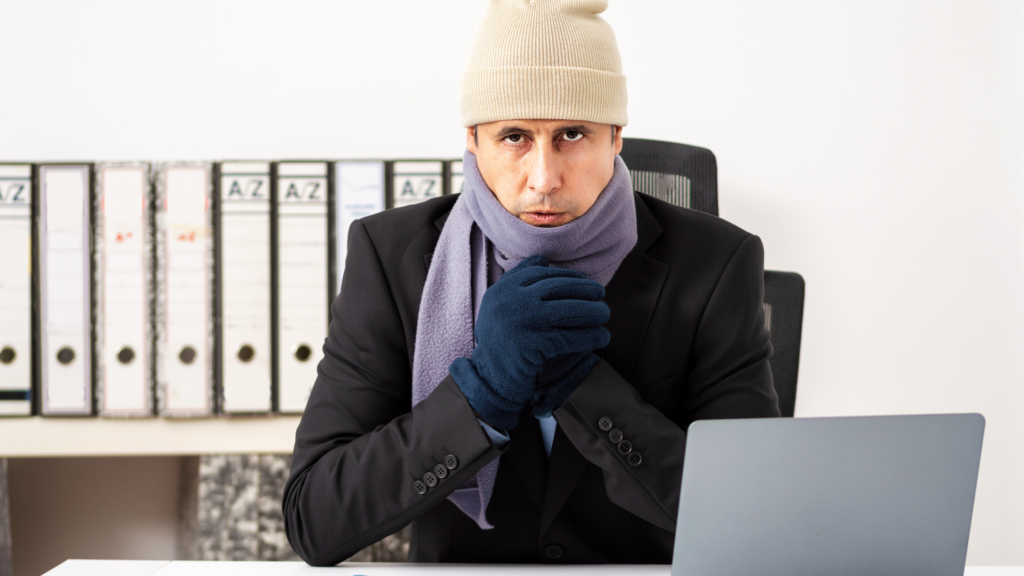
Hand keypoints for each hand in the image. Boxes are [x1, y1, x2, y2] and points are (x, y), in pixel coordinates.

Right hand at [449, 255, 609, 429]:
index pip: (541, 273)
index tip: (583, 281)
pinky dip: (591, 336)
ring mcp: (523, 322)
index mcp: (502, 289)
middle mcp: (511, 301)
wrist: (490, 379)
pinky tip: (602, 337)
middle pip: (559, 288)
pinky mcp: (536, 344)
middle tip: (601, 294)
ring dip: (593, 311)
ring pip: (570, 309)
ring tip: (605, 314)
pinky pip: (572, 337)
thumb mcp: (499, 307)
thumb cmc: (500, 343)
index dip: (567, 276)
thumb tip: (543, 261)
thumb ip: (517, 283)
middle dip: (585, 290)